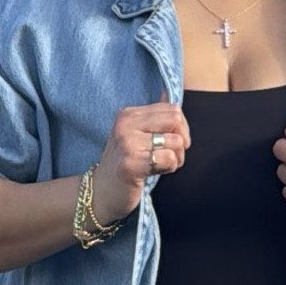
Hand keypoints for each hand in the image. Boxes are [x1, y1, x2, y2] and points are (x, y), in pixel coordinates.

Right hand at [92, 99, 189, 224]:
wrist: (102, 192)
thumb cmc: (125, 163)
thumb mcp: (136, 134)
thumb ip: (154, 117)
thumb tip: (169, 93)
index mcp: (128, 114)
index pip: (172, 109)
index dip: (182, 128)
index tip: (173, 143)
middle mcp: (126, 125)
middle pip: (176, 121)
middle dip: (183, 141)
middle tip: (172, 155)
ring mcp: (127, 144)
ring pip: (175, 142)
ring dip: (177, 159)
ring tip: (161, 165)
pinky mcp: (131, 164)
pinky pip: (168, 159)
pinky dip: (169, 168)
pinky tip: (155, 172)